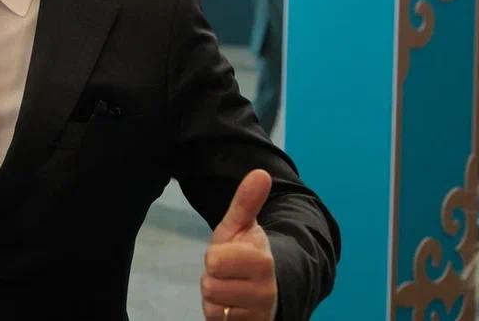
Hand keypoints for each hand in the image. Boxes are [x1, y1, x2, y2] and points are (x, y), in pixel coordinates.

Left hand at [200, 169, 277, 319]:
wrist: (268, 291)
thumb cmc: (247, 255)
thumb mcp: (242, 227)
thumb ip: (246, 201)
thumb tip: (260, 172)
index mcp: (262, 262)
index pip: (215, 261)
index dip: (215, 257)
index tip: (227, 255)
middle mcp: (264, 292)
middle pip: (210, 286)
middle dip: (214, 279)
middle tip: (227, 274)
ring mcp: (258, 314)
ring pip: (213, 308)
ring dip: (216, 298)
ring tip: (230, 288)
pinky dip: (219, 315)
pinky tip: (231, 306)